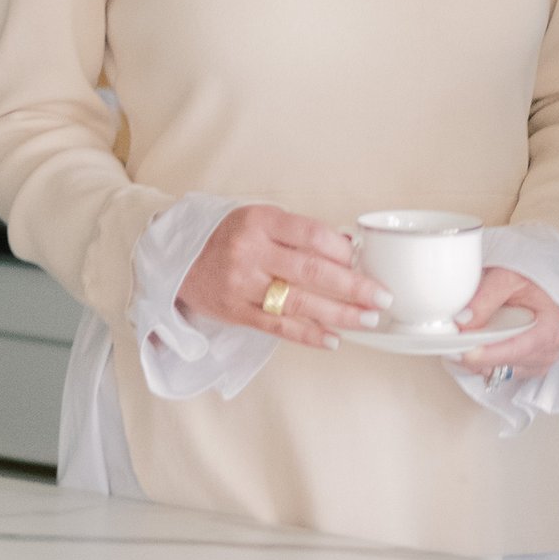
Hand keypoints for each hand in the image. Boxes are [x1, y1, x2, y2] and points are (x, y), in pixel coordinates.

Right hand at [177, 204, 392, 350]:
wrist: (177, 258)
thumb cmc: (227, 236)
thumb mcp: (260, 219)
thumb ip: (299, 233)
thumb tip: (347, 245)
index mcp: (260, 221)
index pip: (311, 234)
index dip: (342, 250)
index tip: (364, 260)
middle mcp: (251, 251)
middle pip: (311, 271)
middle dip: (353, 286)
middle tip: (382, 296)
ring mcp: (243, 284)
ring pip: (299, 302)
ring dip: (339, 314)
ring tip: (367, 319)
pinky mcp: (237, 312)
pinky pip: (279, 327)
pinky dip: (309, 335)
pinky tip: (333, 339)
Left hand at [456, 265, 558, 381]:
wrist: (539, 289)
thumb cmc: (531, 283)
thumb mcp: (509, 277)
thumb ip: (486, 296)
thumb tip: (463, 320)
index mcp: (549, 329)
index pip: (519, 348)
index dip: (491, 353)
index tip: (467, 352)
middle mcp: (546, 352)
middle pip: (503, 363)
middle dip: (476, 352)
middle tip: (452, 337)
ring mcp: (534, 364)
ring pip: (495, 371)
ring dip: (475, 357)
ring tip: (462, 336)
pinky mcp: (521, 368)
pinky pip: (493, 372)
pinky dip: (479, 360)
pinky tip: (473, 343)